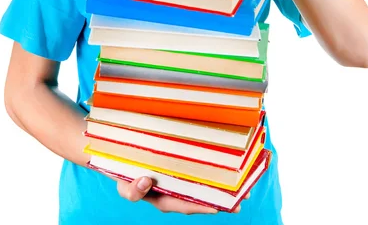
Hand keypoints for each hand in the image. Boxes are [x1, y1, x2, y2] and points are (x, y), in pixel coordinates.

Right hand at [116, 175, 249, 213]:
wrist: (123, 159)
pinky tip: (230, 169)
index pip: (184, 206)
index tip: (216, 208)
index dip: (200, 207)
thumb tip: (146, 181)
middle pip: (200, 200)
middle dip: (221, 202)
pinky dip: (216, 173)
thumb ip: (132, 190)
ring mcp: (180, 181)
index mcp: (163, 199)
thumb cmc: (125, 174)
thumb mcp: (123, 185)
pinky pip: (201, 173)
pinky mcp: (184, 168)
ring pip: (204, 187)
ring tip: (243, 189)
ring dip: (223, 188)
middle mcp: (175, 193)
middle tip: (241, 201)